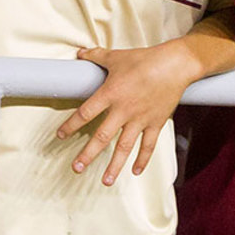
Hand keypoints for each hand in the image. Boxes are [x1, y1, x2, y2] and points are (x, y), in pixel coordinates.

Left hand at [55, 43, 194, 184]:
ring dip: (114, 165)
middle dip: (88, 154)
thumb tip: (79, 53)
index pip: (85, 113)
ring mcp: (140, 119)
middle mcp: (123, 110)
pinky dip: (143, 159)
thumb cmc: (144, 59)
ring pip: (125, 147)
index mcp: (110, 93)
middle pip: (102, 137)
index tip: (60, 136)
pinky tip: (135, 171)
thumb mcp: (116, 56)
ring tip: (105, 181)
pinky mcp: (156, 123)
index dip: (71, 125)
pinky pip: (148, 145)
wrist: (174, 65)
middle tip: (76, 168)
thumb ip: (95, 56)